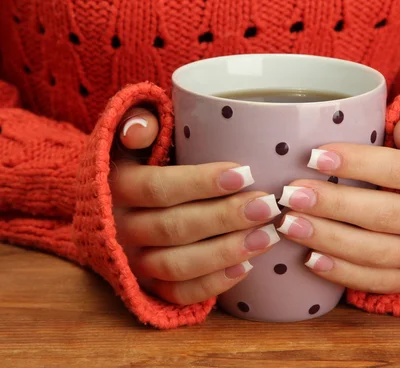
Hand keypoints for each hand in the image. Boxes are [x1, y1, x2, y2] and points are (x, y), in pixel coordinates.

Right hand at [110, 108, 281, 304]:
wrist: (115, 202)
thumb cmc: (142, 160)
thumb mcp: (134, 134)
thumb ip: (139, 122)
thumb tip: (140, 130)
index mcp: (117, 186)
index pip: (158, 188)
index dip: (201, 183)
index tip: (245, 173)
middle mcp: (120, 228)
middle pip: (173, 228)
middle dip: (225, 218)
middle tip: (267, 206)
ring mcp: (133, 260)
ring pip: (177, 266)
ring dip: (226, 253)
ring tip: (267, 237)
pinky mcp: (148, 284)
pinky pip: (177, 293)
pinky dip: (212, 285)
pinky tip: (248, 268)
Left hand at [276, 115, 399, 293]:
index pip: (399, 169)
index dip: (356, 163)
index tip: (313, 157)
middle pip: (384, 214)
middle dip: (333, 204)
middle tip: (291, 195)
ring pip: (376, 252)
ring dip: (328, 239)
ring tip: (289, 225)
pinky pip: (375, 282)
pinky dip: (340, 272)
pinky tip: (309, 259)